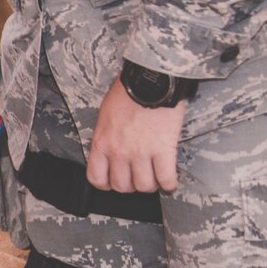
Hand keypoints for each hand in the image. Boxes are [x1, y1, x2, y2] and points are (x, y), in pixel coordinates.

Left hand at [87, 77, 184, 193]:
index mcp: (102, 143)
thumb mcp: (105, 115)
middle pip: (122, 186)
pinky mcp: (163, 150)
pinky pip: (166, 178)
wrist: (149, 81)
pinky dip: (169, 184)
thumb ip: (106, 136)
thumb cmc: (128, 93)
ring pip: (144, 186)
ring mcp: (141, 153)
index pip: (96, 178)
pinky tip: (169, 181)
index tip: (114, 181)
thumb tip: (111, 147)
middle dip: (131, 185)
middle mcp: (119, 152)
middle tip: (138, 177)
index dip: (106, 184)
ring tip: (155, 178)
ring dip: (150, 185)